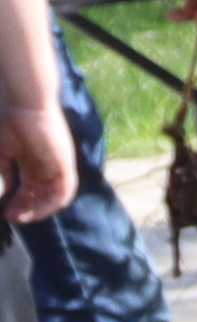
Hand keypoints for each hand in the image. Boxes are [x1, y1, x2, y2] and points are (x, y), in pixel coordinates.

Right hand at [0, 99, 67, 223]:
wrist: (24, 103)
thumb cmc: (8, 121)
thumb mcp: (1, 151)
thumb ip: (4, 171)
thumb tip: (4, 192)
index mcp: (30, 159)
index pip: (27, 186)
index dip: (16, 200)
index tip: (4, 212)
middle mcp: (46, 164)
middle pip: (39, 193)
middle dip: (25, 208)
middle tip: (11, 217)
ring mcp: (57, 165)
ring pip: (52, 195)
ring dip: (38, 209)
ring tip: (21, 217)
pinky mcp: (66, 165)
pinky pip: (65, 191)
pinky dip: (52, 204)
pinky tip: (36, 211)